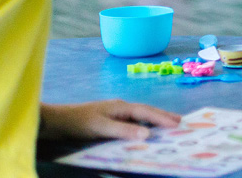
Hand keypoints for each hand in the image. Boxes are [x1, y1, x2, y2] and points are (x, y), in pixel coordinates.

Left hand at [39, 100, 180, 140]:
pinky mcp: (110, 120)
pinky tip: (146, 132)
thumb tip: (148, 135)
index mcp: (121, 106)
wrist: (59, 121)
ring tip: (169, 126)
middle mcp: (120, 107)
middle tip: (181, 123)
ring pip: (140, 116)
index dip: (162, 118)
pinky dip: (143, 125)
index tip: (178, 124)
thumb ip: (123, 131)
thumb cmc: (79, 122)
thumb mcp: (101, 128)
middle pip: (146, 111)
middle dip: (163, 116)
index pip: (146, 112)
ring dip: (154, 120)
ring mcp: (115, 113)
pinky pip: (132, 122)